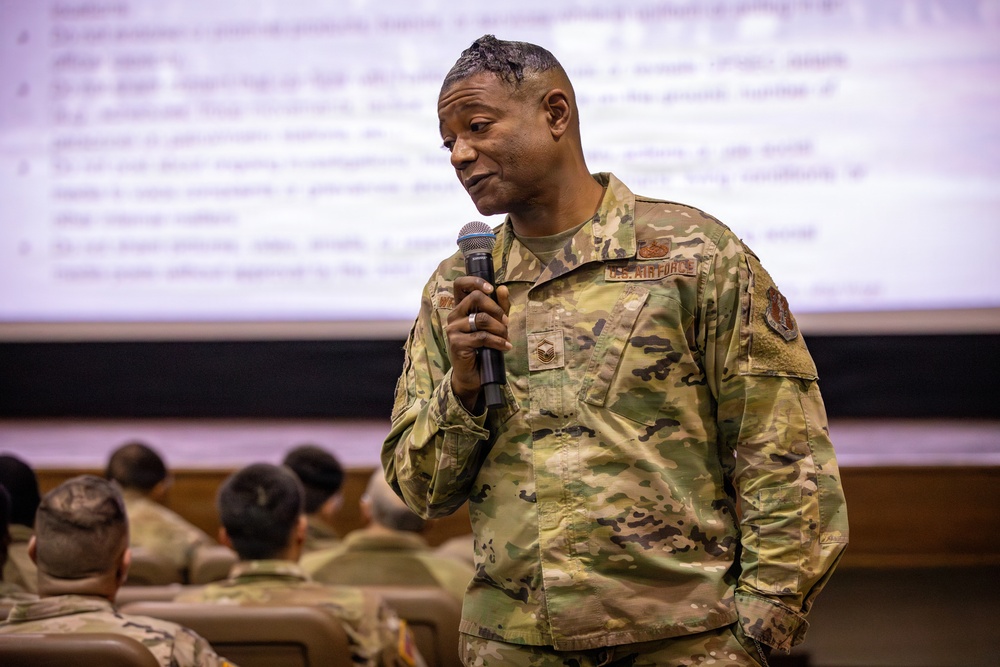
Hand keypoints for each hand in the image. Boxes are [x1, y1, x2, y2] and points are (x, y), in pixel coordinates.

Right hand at [446, 275, 510, 411]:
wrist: (474, 374)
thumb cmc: (484, 347)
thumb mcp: (494, 324)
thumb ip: (499, 307)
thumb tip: (502, 288)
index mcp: (461, 307)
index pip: (460, 284)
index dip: (476, 282)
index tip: (491, 289)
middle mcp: (454, 315)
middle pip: (475, 297)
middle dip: (496, 309)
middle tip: (506, 322)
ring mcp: (453, 329)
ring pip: (482, 318)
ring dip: (499, 328)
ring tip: (506, 337)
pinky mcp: (457, 343)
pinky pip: (482, 336)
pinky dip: (498, 341)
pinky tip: (505, 347)